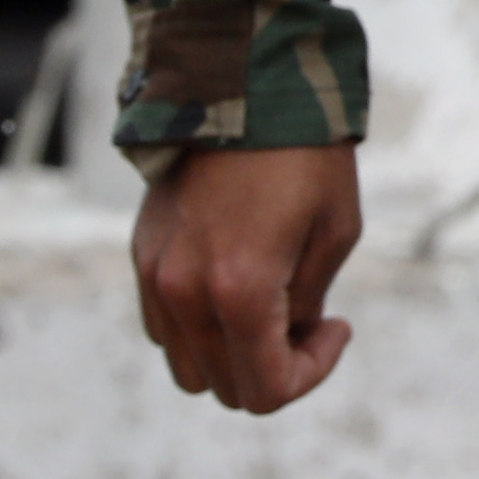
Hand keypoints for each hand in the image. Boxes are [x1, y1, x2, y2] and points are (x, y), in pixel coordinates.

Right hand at [130, 141, 363, 412]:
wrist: (245, 88)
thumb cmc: (305, 157)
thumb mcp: (333, 233)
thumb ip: (304, 304)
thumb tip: (285, 339)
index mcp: (238, 293)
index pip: (262, 389)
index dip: (308, 375)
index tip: (336, 327)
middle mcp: (184, 294)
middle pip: (222, 385)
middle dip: (272, 367)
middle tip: (311, 318)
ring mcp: (154, 277)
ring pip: (186, 362)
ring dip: (231, 351)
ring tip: (274, 301)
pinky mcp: (141, 255)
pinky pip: (164, 323)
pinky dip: (201, 324)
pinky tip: (238, 280)